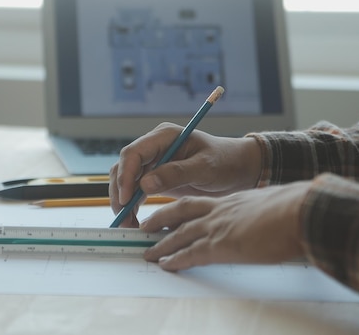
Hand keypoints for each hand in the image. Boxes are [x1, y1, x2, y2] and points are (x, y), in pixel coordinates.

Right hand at [109, 122, 261, 226]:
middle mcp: (154, 146)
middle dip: (120, 192)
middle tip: (124, 216)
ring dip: (123, 200)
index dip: (126, 175)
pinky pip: (135, 189)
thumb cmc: (226, 161)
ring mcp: (153, 161)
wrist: (238, 169)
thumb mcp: (205, 167)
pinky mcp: (155, 176)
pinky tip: (134, 218)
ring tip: (128, 222)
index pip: (134, 153)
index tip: (127, 198)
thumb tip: (145, 184)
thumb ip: (176, 173)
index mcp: (165, 136)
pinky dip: (131, 203)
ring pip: (125, 179)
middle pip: (124, 166)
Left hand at [140, 181, 309, 270]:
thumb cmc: (295, 209)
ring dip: (162, 244)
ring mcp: (219, 227)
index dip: (184, 209)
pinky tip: (166, 264)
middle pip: (182, 212)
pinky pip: (191, 253)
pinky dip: (176, 259)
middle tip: (146, 225)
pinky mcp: (222, 245)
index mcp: (233, 200)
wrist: (300, 212)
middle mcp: (220, 210)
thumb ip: (262, 211)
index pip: (200, 203)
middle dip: (161, 219)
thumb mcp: (273, 204)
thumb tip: (270, 219)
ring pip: (181, 234)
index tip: (172, 213)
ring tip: (149, 251)